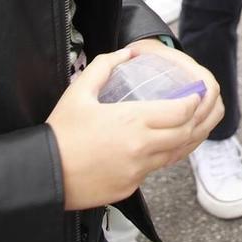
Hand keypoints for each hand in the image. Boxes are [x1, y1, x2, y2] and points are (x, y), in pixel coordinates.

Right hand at [46, 42, 223, 210]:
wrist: (43, 175)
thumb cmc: (60, 134)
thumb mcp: (80, 91)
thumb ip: (105, 66)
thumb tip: (125, 53)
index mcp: (133, 121)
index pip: (181, 111)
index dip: (195, 101)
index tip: (196, 93)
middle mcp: (141, 148)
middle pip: (186, 133)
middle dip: (198, 118)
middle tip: (199, 107)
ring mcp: (137, 171)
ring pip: (175, 154)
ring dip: (186, 138)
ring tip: (190, 124)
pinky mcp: (129, 187)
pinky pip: (155, 170)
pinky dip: (164, 156)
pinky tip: (163, 145)